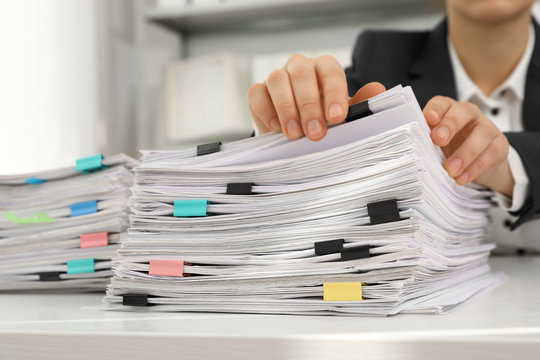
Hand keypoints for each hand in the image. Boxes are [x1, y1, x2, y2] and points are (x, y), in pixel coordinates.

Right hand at [248, 54, 384, 140]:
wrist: (296, 135)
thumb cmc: (322, 121)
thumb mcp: (342, 116)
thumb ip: (360, 104)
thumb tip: (377, 90)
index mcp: (325, 69)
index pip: (330, 71)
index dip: (334, 93)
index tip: (336, 118)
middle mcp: (300, 67)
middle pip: (302, 74)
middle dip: (309, 106)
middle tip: (315, 133)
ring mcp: (277, 78)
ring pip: (277, 80)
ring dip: (287, 109)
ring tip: (294, 135)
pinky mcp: (258, 92)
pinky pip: (256, 94)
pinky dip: (265, 110)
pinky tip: (275, 128)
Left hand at [423, 96, 513, 195]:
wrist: (475, 164)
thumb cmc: (449, 149)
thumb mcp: (434, 145)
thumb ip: (425, 141)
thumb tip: (409, 148)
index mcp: (449, 110)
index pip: (442, 103)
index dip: (436, 109)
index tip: (428, 119)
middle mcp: (470, 115)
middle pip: (464, 111)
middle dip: (451, 124)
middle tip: (438, 140)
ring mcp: (487, 128)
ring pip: (482, 133)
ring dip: (465, 153)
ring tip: (450, 170)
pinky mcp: (499, 145)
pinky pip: (491, 153)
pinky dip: (475, 168)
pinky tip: (462, 178)